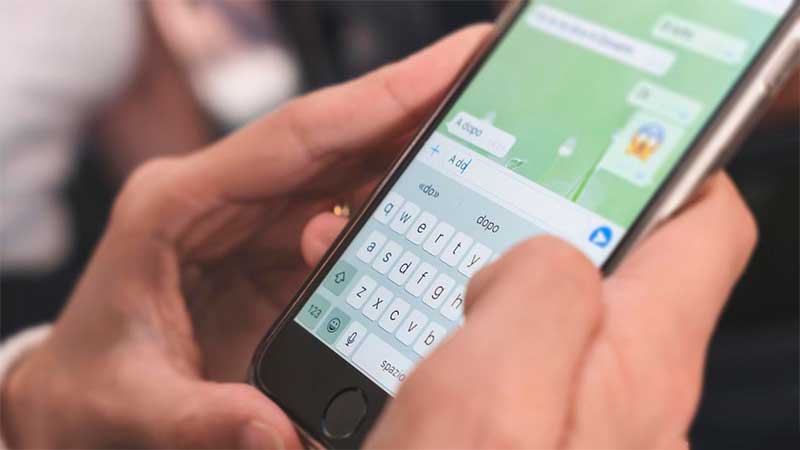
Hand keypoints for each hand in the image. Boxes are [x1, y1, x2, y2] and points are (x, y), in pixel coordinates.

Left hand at [0, 26, 490, 447]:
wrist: (82, 399)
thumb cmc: (94, 390)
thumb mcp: (136, 407)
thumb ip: (204, 419)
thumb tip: (279, 433)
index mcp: (177, 204)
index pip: (293, 138)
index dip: (376, 99)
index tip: (447, 67)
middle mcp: (220, 195)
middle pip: (332, 137)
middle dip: (410, 102)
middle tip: (482, 75)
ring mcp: (251, 218)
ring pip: (344, 166)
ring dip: (410, 143)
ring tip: (479, 123)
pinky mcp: (273, 248)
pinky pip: (345, 212)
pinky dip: (395, 198)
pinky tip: (440, 190)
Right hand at [361, 173, 755, 447]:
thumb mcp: (488, 397)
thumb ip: (535, 292)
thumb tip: (540, 250)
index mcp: (635, 363)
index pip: (704, 224)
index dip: (667, 162)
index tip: (608, 135)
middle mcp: (629, 399)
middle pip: (620, 269)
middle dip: (547, 229)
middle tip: (474, 214)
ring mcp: (589, 428)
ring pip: (559, 319)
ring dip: (496, 289)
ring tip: (430, 284)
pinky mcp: (542, 444)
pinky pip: (523, 370)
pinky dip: (478, 345)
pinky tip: (424, 356)